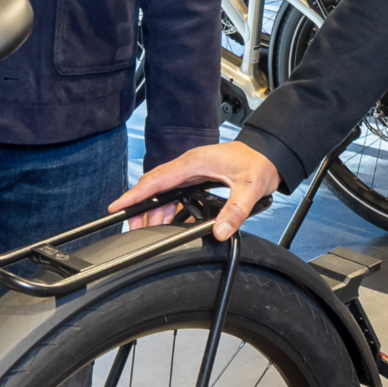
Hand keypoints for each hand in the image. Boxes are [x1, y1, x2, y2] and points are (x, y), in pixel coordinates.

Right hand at [112, 140, 280, 240]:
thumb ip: (235, 211)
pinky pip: (177, 196)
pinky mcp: (197, 180)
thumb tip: (219, 231)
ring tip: (150, 232)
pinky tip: (171, 225)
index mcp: (194, 163)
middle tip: (133, 229)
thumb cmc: (258, 163)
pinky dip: (171, 211)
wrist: (269, 154)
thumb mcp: (250, 188)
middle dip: (141, 208)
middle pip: (155, 188)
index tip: (118, 206)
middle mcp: (188, 166)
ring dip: (156, 212)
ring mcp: (192, 173)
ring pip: (165, 194)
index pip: (157, 179)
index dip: (136, 194)